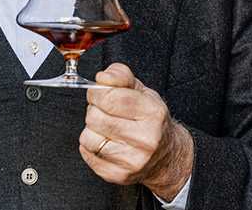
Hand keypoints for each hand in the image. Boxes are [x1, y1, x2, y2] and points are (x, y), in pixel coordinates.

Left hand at [80, 63, 193, 199]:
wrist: (165, 155)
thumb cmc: (150, 120)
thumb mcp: (142, 91)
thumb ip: (121, 76)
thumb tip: (102, 77)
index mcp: (153, 113)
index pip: (110, 98)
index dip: (96, 93)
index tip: (97, 93)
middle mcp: (146, 138)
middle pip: (96, 118)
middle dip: (94, 110)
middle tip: (104, 111)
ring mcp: (132, 160)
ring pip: (88, 137)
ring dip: (91, 129)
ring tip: (105, 128)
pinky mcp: (119, 175)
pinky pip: (87, 154)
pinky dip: (90, 146)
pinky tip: (105, 142)